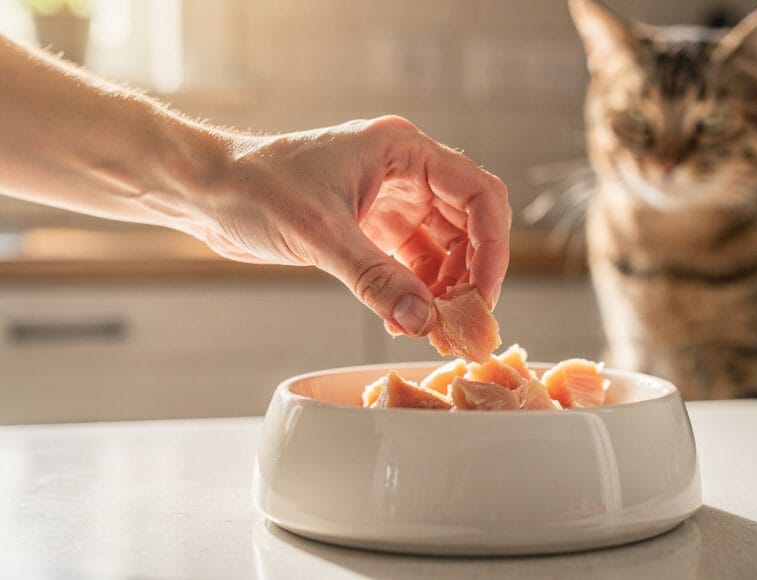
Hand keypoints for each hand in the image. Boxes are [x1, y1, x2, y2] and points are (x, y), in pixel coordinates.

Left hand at [193, 116, 510, 336]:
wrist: (207, 192)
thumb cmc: (254, 188)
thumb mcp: (320, 234)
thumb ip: (375, 279)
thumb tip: (423, 321)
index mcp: (402, 150)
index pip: (477, 193)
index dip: (492, 246)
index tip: (484, 294)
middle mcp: (405, 171)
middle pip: (469, 223)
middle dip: (469, 273)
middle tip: (461, 319)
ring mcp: (392, 198)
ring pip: (445, 247)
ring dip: (443, 288)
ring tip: (429, 325)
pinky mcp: (373, 225)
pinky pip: (414, 261)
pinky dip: (415, 291)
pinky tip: (404, 319)